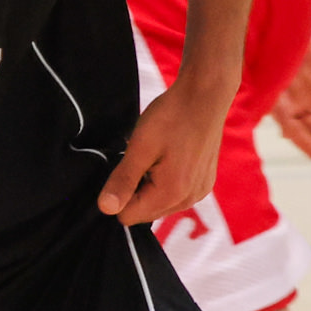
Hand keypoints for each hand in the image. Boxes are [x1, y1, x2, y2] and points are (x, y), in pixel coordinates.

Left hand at [98, 81, 226, 226]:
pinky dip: (166, 180)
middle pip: (145, 212)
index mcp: (172, 194)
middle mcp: (190, 200)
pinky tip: (168, 156)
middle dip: (135, 190)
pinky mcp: (204, 182)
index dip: (119, 193)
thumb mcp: (140, 147)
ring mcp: (200, 191)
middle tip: (141, 158)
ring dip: (150, 184)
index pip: (128, 216)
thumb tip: (106, 209)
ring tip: (156, 155)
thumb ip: (123, 181)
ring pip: (159, 204)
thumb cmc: (172, 116)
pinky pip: (175, 193)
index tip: (125, 166)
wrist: (205, 94)